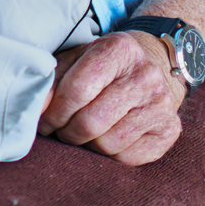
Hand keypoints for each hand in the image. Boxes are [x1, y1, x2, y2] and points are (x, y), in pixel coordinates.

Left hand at [37, 30, 186, 164]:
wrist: (154, 66)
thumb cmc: (104, 65)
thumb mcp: (77, 58)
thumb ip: (53, 78)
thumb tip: (34, 106)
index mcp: (119, 48)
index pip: (78, 88)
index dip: (54, 111)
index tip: (44, 120)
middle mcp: (145, 75)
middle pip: (92, 121)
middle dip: (67, 132)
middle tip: (59, 131)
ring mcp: (161, 104)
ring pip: (109, 143)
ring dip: (86, 144)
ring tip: (80, 133)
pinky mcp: (170, 130)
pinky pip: (129, 157)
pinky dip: (109, 155)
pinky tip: (105, 138)